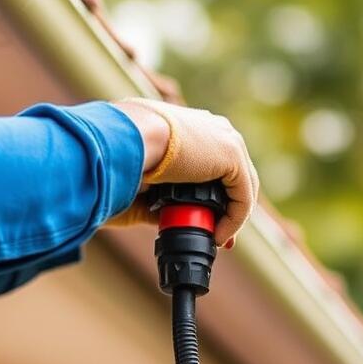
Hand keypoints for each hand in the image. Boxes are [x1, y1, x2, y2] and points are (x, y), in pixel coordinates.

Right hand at [106, 98, 259, 246]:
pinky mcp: (232, 155)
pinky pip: (242, 197)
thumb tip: (161, 213)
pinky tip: (218, 237)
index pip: (214, 160)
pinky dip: (233, 221)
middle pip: (231, 173)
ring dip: (231, 215)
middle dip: (228, 206)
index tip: (202, 216)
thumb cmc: (120, 149)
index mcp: (193, 124)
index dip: (212, 191)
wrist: (127, 137)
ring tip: (216, 239)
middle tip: (217, 233)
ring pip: (241, 185)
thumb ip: (156, 185)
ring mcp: (226, 138)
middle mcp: (213, 127)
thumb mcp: (141, 167)